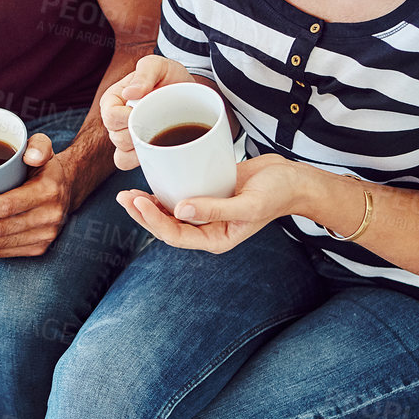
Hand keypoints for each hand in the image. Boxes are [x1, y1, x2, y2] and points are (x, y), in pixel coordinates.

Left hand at [0, 133, 71, 257]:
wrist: (66, 188)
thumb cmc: (43, 165)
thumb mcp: (43, 146)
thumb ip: (38, 145)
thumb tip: (30, 156)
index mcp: (47, 191)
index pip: (6, 206)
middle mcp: (49, 218)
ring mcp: (44, 237)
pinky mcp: (38, 249)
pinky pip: (1, 254)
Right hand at [99, 54, 197, 170]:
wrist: (187, 92)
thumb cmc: (169, 76)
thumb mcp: (159, 66)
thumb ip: (145, 73)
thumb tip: (129, 94)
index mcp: (113, 99)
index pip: (110, 116)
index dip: (127, 118)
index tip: (148, 111)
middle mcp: (115, 120)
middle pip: (116, 137)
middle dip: (139, 133)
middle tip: (159, 122)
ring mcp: (125, 137)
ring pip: (122, 154)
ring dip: (142, 149)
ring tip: (160, 135)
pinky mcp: (136, 151)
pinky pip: (128, 164)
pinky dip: (141, 161)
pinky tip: (157, 151)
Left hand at [117, 153, 300, 252]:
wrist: (294, 179)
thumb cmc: (278, 194)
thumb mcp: (249, 204)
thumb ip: (216, 209)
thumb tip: (181, 210)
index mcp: (216, 239)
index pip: (175, 235)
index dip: (153, 220)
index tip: (137, 201)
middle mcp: (208, 229)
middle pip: (167, 226)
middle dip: (143, 214)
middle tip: (125, 196)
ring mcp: (207, 213)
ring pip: (170, 213)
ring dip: (149, 204)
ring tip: (129, 192)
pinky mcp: (208, 194)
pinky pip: (181, 196)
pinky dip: (165, 191)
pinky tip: (152, 182)